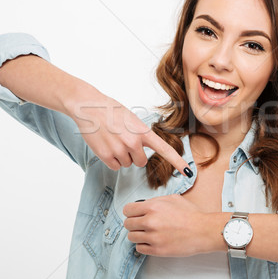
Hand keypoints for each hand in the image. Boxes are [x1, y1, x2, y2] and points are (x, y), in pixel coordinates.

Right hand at [66, 94, 190, 174]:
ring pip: (127, 164)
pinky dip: (111, 160)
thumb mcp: (132, 119)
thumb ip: (141, 135)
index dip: (177, 162)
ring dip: (121, 156)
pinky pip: (115, 166)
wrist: (89, 106)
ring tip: (112, 140)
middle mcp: (134, 142)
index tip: (188, 172)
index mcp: (143, 132)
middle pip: (141, 162)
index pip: (165, 150)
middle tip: (123, 141)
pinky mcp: (106, 156)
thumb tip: (142, 148)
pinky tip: (106, 146)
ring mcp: (119, 150)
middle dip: (134, 155)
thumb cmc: (111, 111)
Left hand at [123, 194, 209, 256]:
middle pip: (128, 224)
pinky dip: (143, 245)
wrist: (203, 230)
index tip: (134, 214)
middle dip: (134, 223)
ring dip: (138, 234)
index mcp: (153, 207)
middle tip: (141, 224)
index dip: (131, 212)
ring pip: (131, 237)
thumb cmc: (191, 214)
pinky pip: (139, 248)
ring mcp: (153, 237)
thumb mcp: (172, 199)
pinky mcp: (157, 250)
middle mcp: (150, 221)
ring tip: (148, 233)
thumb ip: (155, 201)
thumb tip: (143, 205)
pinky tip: (152, 241)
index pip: (127, 210)